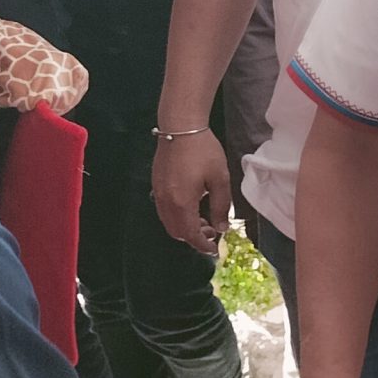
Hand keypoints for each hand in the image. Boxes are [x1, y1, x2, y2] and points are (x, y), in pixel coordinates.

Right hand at [151, 133, 231, 255]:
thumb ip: (221, 206)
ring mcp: (158, 193)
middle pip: (176, 232)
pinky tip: (192, 206)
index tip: (214, 250)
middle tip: (212, 231)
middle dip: (194, 237)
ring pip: (169, 222)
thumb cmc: (203, 151)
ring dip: (185, 227)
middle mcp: (165, 201)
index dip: (203, 245)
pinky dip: (177, 216)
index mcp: (182, 202)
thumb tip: (222, 227)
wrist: (180, 127)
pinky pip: (164, 210)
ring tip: (204, 219)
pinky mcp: (156, 184)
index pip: (190, 235)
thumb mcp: (220, 179)